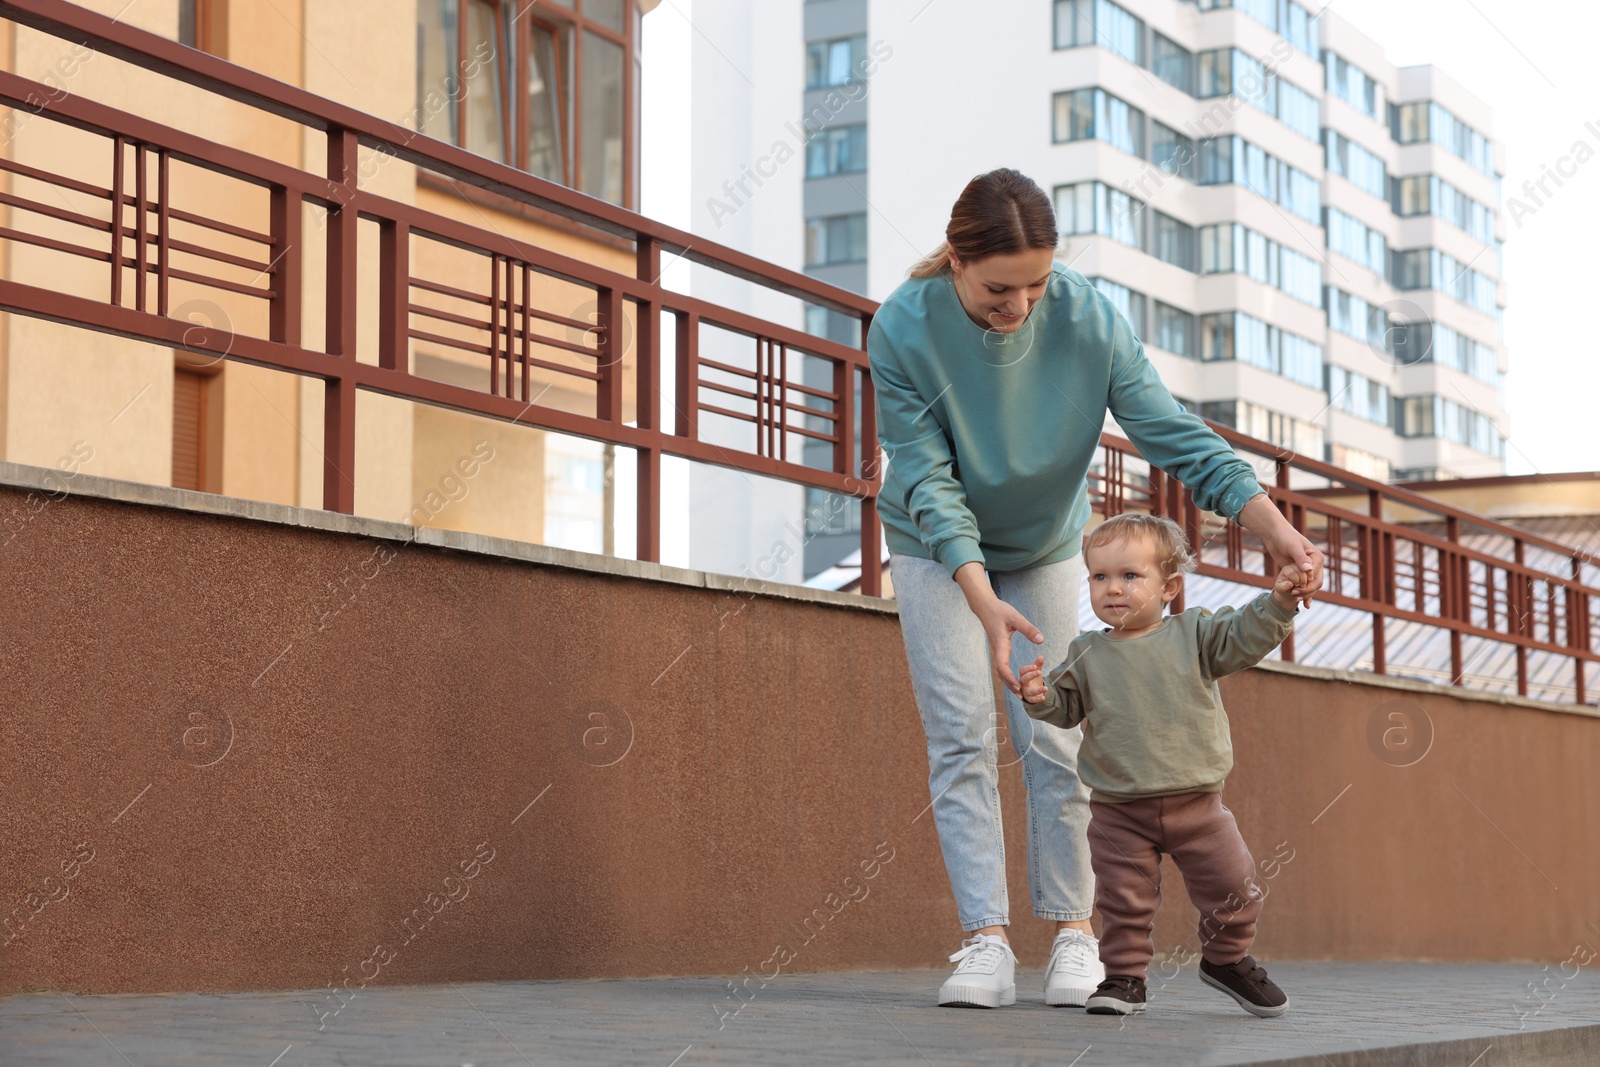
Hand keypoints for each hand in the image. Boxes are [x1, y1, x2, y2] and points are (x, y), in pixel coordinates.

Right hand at [953, 562, 1042, 695]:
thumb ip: (1028, 628)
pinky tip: (1017, 680)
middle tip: (1021, 695)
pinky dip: (1009, 675)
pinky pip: (1003, 666)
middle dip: (1010, 684)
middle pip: (1001, 673)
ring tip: (1020, 693)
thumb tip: (1041, 640)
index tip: (1018, 685)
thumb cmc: (999, 611)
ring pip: (1001, 671)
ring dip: (1009, 682)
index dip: (1009, 677)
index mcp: (1000, 645)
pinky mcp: (1000, 649)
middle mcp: (998, 650)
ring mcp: (998, 651)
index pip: (1002, 665)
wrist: (986, 608)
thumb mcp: (1015, 617)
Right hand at [1019, 656, 1046, 703]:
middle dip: (1031, 676)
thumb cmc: (1034, 679)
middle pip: (1024, 679)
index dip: (1028, 668)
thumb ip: (1038, 664)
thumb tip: (1041, 657)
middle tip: (1039, 672)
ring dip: (1038, 690)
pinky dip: (1037, 699)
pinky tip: (1043, 697)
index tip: (1035, 666)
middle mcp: (1022, 683)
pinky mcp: (1029, 698)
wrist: (1033, 691)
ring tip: (1046, 688)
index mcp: (1023, 675)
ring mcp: (1025, 691)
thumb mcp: (1036, 671)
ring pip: (1029, 691)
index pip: (1022, 670)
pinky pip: (1032, 700)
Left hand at [1238, 494, 1324, 608]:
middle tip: (1294, 596)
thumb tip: (1308, 570)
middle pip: (1316, 583)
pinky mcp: (1299, 572)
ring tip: (1295, 601)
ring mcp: (1308, 569)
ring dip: (1306, 595)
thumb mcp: (1292, 547)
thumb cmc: (1284, 537)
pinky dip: (1304, 594)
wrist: (1274, 535)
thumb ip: (1301, 558)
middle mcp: (1315, 564)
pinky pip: (1304, 585)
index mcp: (1317, 557)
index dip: (1307, 585)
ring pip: (1311, 586)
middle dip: (1307, 591)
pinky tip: (1304, 605)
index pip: (1316, 576)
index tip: (1295, 589)